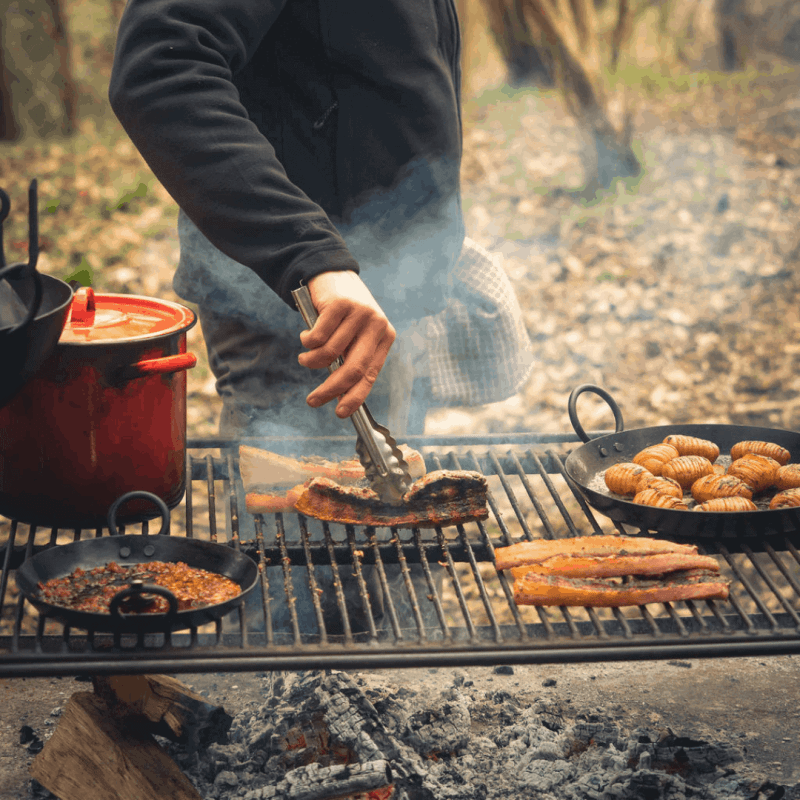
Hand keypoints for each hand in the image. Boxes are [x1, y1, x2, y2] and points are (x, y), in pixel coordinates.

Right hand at [298, 270, 395, 416]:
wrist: (333, 273)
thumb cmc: (343, 313)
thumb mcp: (354, 335)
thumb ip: (351, 358)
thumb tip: (340, 394)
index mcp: (385, 336)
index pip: (370, 374)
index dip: (356, 396)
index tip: (340, 413)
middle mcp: (376, 324)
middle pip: (353, 368)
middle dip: (331, 389)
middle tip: (313, 401)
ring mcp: (359, 313)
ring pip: (330, 353)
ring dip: (311, 362)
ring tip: (305, 359)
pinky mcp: (340, 304)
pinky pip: (317, 337)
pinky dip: (307, 343)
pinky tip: (306, 337)